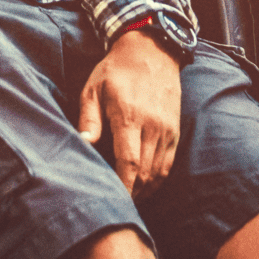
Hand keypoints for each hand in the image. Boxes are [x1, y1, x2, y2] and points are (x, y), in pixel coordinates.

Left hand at [76, 30, 180, 197]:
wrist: (152, 52)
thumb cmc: (115, 71)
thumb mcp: (93, 89)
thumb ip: (89, 119)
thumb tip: (83, 144)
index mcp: (130, 117)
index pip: (129, 162)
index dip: (122, 186)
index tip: (112, 201)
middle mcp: (153, 127)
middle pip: (146, 173)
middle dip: (131, 194)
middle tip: (114, 206)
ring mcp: (167, 130)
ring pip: (159, 172)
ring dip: (144, 190)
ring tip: (126, 200)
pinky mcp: (175, 132)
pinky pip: (168, 164)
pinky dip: (157, 180)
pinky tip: (142, 186)